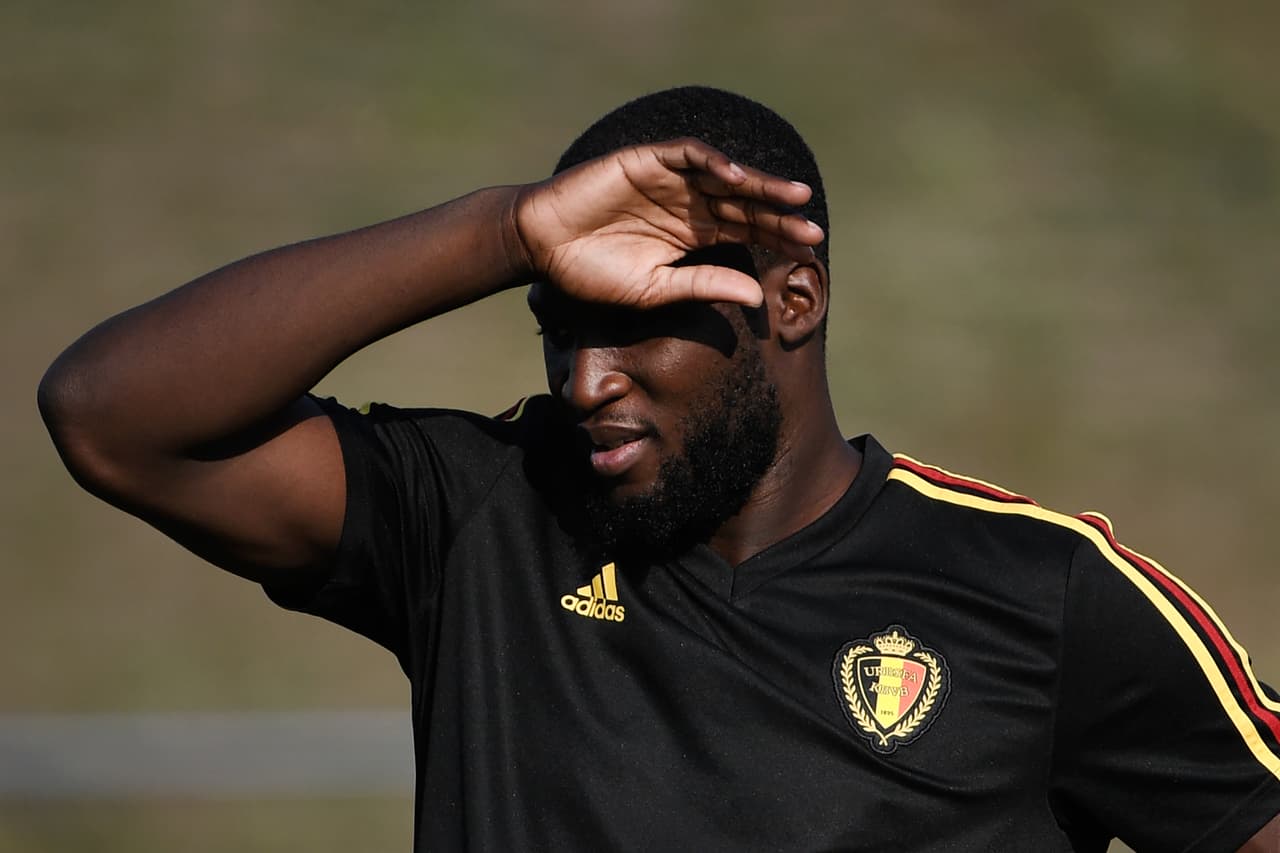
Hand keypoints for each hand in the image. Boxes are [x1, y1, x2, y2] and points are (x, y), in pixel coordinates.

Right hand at [510, 138, 823, 307]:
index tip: (809, 253)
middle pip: (744, 205)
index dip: (776, 239)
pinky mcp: (646, 161)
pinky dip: (712, 161)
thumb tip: (755, 297)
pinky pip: (686, 154)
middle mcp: (688, 205)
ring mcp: (669, 181)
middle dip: (779, 214)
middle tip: (812, 227)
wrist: (542, 247)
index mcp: (692, 236)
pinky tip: (735, 177)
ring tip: (793, 197)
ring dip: (758, 184)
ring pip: (724, 177)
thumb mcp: (655, 289)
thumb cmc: (593, 274)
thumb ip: (703, 286)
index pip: (745, 232)